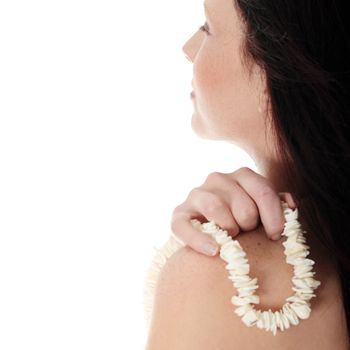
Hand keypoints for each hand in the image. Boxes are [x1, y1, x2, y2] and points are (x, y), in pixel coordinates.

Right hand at [170, 167, 296, 255]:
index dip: (274, 217)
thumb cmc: (243, 217)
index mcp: (241, 175)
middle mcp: (218, 178)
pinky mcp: (179, 213)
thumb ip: (277, 203)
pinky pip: (185, 226)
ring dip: (229, 230)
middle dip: (248, 226)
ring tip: (230, 238)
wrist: (210, 227)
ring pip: (217, 210)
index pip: (263, 191)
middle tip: (245, 232)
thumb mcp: (262, 207)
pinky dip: (199, 240)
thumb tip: (291, 204)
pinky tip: (213, 250)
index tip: (275, 235)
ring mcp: (197, 194)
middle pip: (244, 207)